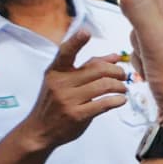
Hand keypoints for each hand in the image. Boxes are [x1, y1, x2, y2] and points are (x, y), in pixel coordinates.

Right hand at [17, 31, 127, 152]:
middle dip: (116, 71)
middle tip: (123, 76)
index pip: (65, 52)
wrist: (39, 130)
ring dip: (120, 86)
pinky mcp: (77, 115)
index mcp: (55, 71)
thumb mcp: (64, 81)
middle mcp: (60, 83)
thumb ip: (88, 67)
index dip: (76, 41)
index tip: (86, 32)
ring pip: (104, 85)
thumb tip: (114, 56)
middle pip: (98, 70)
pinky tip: (120, 100)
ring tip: (122, 89)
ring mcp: (68, 100)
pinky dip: (117, 100)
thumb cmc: (54, 103)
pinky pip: (104, 103)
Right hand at [121, 0, 162, 141]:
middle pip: (160, 3)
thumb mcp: (158, 43)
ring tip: (159, 70)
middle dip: (147, 26)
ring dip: (144, 45)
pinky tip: (154, 77)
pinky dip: (145, 57)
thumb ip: (140, 8)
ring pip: (150, 24)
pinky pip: (151, 43)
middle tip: (160, 57)